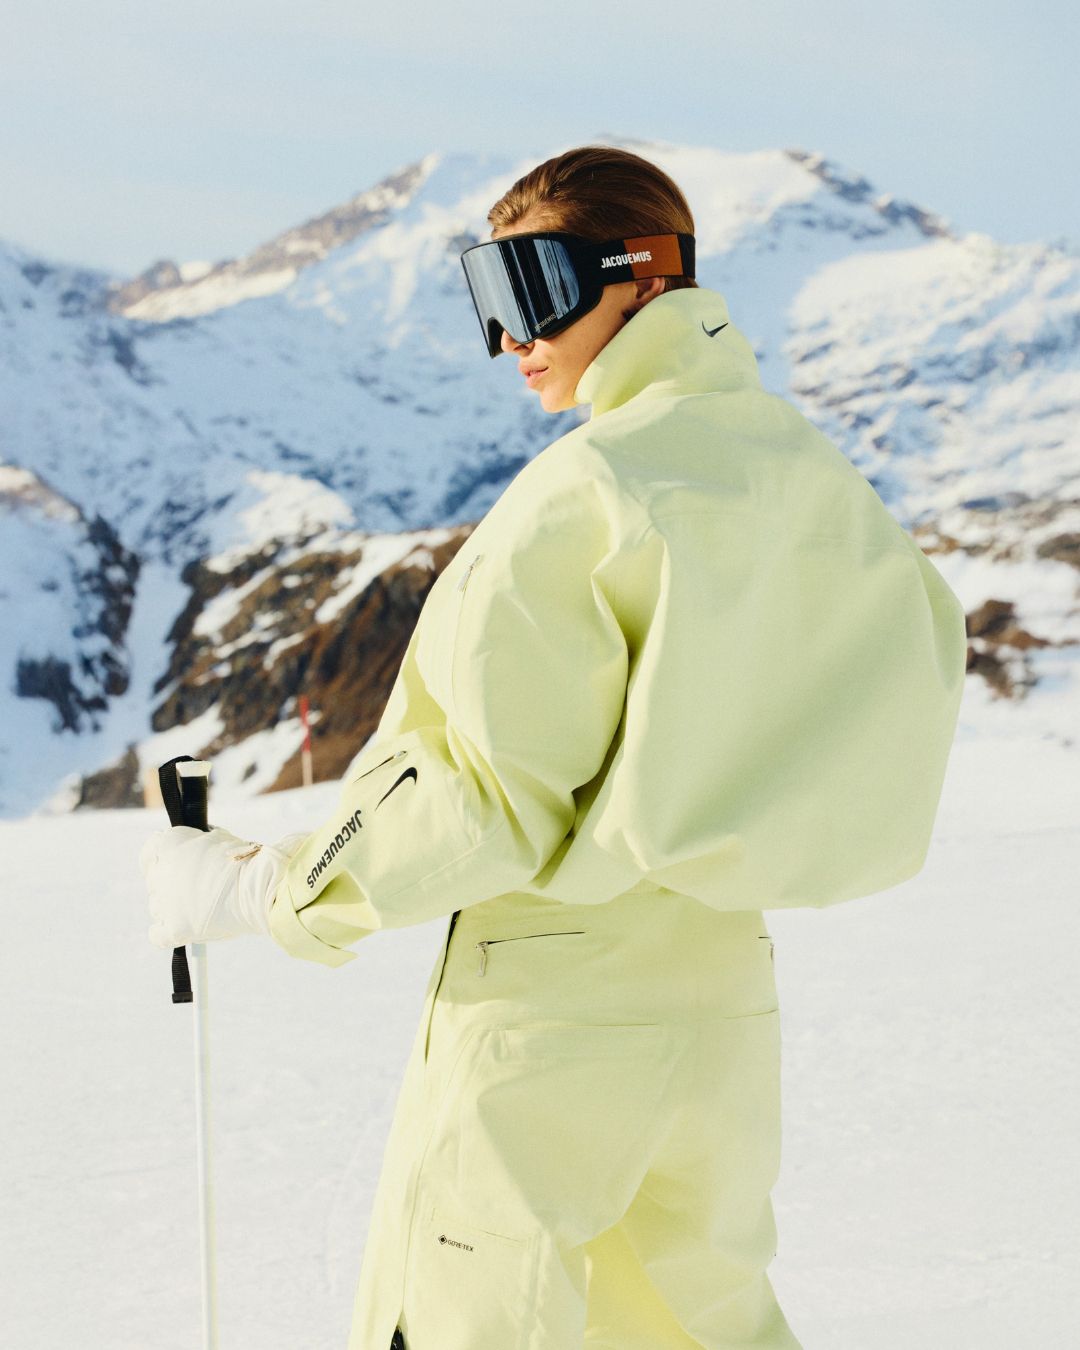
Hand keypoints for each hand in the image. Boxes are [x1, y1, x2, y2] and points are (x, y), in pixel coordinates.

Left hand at [141, 825, 307, 948]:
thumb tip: (193, 851)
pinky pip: (157, 935)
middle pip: (155, 882)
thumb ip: (195, 845)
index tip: (175, 866)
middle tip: (197, 888)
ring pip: (157, 907)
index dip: (163, 860)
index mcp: (169, 844)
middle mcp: (160, 871)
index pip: (149, 852)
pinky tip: (179, 929)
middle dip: (172, 885)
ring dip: (172, 908)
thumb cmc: (244, 861)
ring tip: (200, 907)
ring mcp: (164, 901)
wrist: (259, 887)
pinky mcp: (174, 928)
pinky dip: (165, 933)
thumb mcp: (216, 840)